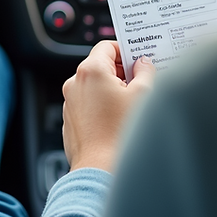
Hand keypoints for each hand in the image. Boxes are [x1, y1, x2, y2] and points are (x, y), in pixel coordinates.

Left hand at [61, 41, 155, 172]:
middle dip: (122, 73)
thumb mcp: (143, 95)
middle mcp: (75, 83)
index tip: (139, 59)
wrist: (100, 169)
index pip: (108, 46)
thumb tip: (143, 64)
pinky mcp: (71, 120)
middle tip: (142, 83)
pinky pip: (88, 104)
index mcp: (90, 71)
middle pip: (101, 66)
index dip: (126, 50)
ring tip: (131, 106)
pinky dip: (102, 106)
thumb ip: (146, 71)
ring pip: (95, 86)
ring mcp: (70, 102)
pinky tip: (118, 120)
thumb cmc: (120, 134)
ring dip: (112, 90)